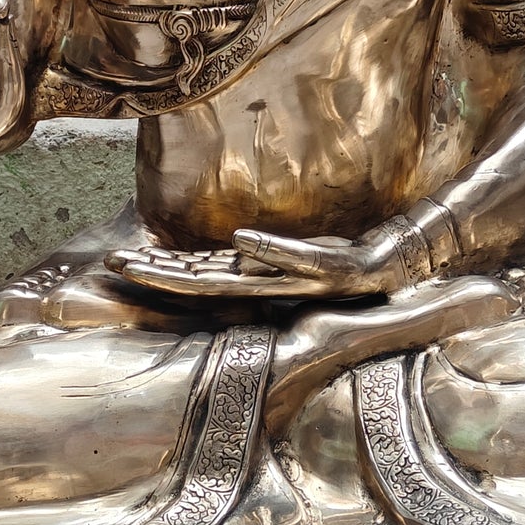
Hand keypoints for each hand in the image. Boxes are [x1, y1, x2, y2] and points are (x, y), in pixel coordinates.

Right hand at [106, 219, 423, 301]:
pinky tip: (239, 238)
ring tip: (157, 261)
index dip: (157, 274)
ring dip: (198, 272)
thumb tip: (224, 249)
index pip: (199, 279)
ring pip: (244, 278)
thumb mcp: (300, 255)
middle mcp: (277, 286)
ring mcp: (306, 278)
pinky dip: (269, 249)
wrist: (409, 259)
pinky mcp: (338, 267)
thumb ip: (263, 257)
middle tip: (115, 266)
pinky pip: (298, 257)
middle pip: (207, 284)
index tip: (115, 263)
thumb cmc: (350, 260)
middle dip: (158, 276)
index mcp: (264, 281)